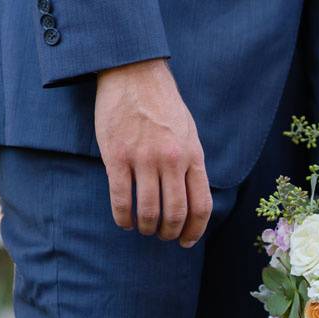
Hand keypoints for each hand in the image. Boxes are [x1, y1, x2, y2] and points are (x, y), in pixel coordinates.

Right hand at [95, 59, 211, 245]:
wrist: (134, 73)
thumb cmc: (163, 104)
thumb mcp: (189, 133)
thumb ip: (191, 164)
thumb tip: (192, 198)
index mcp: (193, 156)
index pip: (201, 206)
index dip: (195, 231)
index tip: (186, 241)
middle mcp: (171, 160)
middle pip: (175, 214)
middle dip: (169, 233)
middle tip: (162, 236)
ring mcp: (144, 159)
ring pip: (148, 211)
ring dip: (146, 228)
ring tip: (143, 229)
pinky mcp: (117, 157)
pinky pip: (121, 199)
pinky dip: (123, 217)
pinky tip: (123, 221)